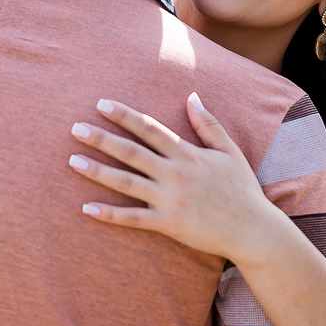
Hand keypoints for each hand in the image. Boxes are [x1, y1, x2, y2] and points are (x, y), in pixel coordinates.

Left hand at [68, 93, 283, 261]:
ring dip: (98, 171)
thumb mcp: (229, 151)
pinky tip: (86, 208)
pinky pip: (133, 218)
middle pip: (131, 152)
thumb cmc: (242, 189)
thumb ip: (208, 124)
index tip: (101, 103)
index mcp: (187, 154)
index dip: (125, 115)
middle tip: (75, 128)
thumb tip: (192, 96)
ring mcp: (170, 200)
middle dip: (102, 139)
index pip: (150, 128)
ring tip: (72, 161)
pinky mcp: (167, 224)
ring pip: (127, 183)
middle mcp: (175, 174)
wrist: (253, 230)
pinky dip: (109, 214)